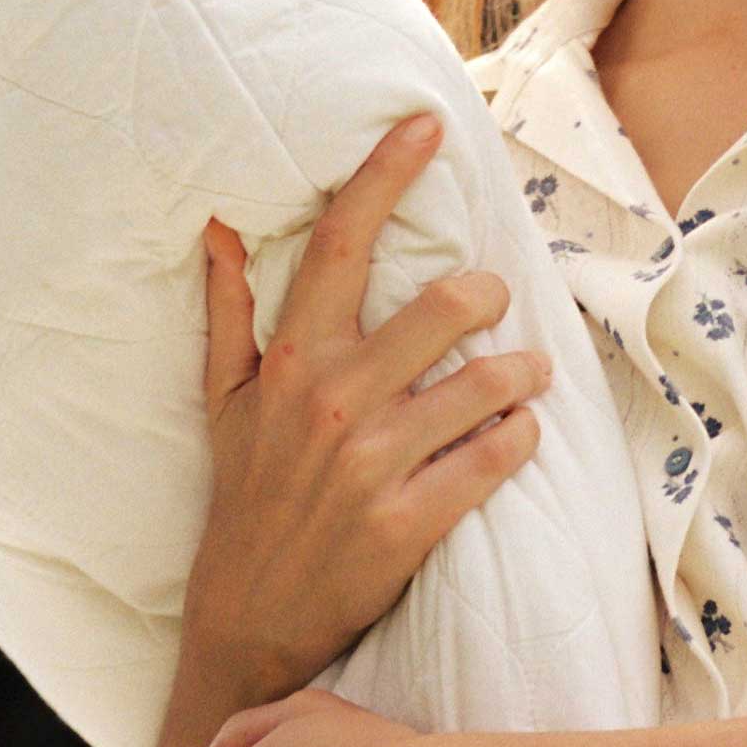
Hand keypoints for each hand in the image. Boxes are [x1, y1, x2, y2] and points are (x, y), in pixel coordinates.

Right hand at [182, 110, 553, 703]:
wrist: (246, 621)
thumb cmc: (245, 500)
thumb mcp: (225, 404)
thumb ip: (228, 313)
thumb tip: (218, 227)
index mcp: (292, 360)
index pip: (342, 243)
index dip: (386, 174)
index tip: (429, 125)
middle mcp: (333, 401)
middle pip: (447, 305)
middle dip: (489, 295)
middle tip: (496, 304)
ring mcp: (374, 464)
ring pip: (487, 383)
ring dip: (523, 373)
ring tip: (528, 374)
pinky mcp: (410, 523)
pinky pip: (494, 459)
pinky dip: (518, 441)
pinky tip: (517, 437)